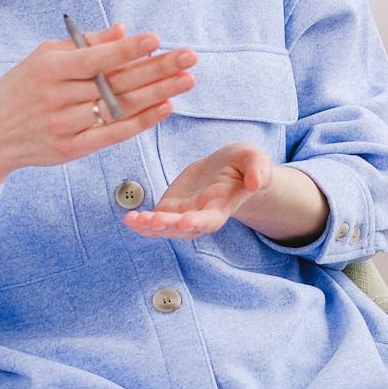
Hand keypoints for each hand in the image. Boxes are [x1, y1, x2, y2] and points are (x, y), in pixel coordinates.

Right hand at [0, 24, 194, 209]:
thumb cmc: (22, 89)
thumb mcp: (43, 57)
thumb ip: (84, 43)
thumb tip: (123, 30)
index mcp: (49, 68)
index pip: (95, 58)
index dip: (127, 50)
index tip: (157, 40)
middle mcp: (58, 97)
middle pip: (115, 82)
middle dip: (157, 68)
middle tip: (190, 57)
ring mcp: (66, 125)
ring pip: (119, 107)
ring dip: (158, 93)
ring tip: (187, 80)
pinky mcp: (72, 149)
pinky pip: (114, 133)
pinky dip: (142, 121)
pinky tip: (165, 107)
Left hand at [124, 142, 273, 239]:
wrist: (228, 168)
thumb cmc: (244, 164)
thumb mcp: (255, 160)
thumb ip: (258, 171)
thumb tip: (257, 182)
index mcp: (222, 206)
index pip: (211, 220)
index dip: (199, 222)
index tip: (186, 222)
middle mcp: (202, 216)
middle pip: (183, 228)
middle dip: (167, 226)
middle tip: (153, 220)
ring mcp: (184, 213)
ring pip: (165, 228)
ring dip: (149, 226)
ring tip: (134, 219)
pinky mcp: (171, 208)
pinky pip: (154, 220)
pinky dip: (141, 222)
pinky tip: (128, 218)